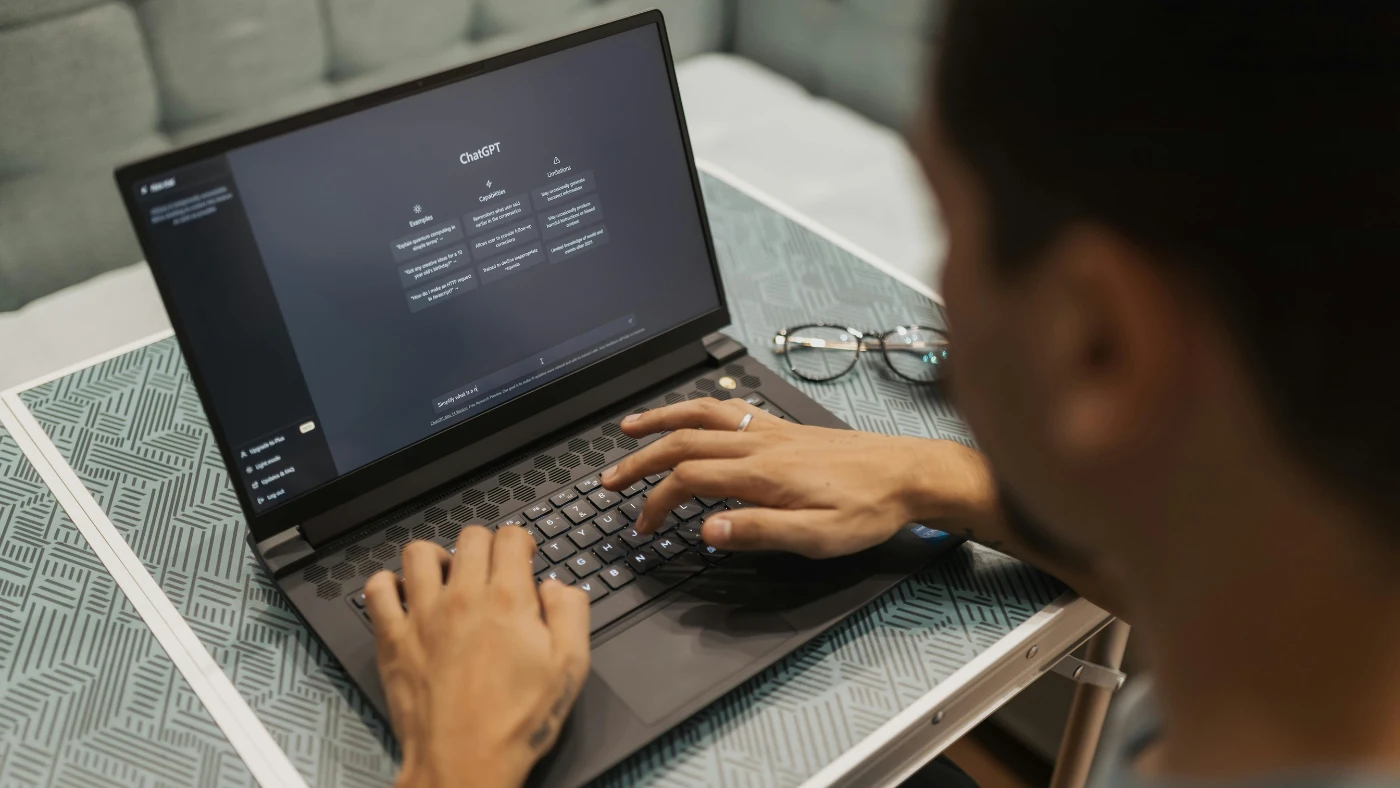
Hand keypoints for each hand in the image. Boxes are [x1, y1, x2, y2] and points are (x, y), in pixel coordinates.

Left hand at [364, 526, 590, 787]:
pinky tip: (405, 597)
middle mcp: (462, 599)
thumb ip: (571, 614)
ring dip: (437, 557)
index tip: (521, 558)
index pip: (509, 537)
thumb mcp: (570, 668)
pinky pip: (377, 590)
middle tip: (491, 570)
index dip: (520, 542)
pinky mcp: (393, 639)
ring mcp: (422, 616)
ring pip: (419, 553)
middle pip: (469, 537)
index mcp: (508, 600)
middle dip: (486, 546)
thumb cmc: (516, 723)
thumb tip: (558, 587)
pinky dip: (388, 584)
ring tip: (448, 577)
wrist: (465, 762)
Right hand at [599, 398, 993, 558]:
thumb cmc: (868, 509)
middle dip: (639, 461)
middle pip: (682, 442)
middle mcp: (759, 444)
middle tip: (609, 480)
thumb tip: (706, 530)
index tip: (642, 525)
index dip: (656, 502)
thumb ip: (757, 531)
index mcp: (760, 473)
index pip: (688, 479)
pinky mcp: (783, 428)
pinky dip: (697, 408)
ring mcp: (770, 431)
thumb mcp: (816, 537)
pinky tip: (692, 414)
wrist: (909, 474)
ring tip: (629, 428)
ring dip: (661, 421)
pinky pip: (728, 409)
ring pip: (701, 415)